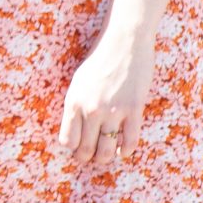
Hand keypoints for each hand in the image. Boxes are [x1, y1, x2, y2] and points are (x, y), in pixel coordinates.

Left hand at [57, 27, 154, 168]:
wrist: (124, 43)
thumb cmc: (99, 60)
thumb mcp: (78, 81)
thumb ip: (76, 104)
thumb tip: (75, 129)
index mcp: (73, 101)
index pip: (67, 139)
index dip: (72, 149)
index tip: (77, 149)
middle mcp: (91, 109)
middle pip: (86, 148)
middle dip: (87, 158)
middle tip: (90, 159)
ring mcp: (113, 111)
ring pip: (107, 150)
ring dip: (105, 158)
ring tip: (106, 157)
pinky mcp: (134, 110)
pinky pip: (130, 140)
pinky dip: (126, 151)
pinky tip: (123, 151)